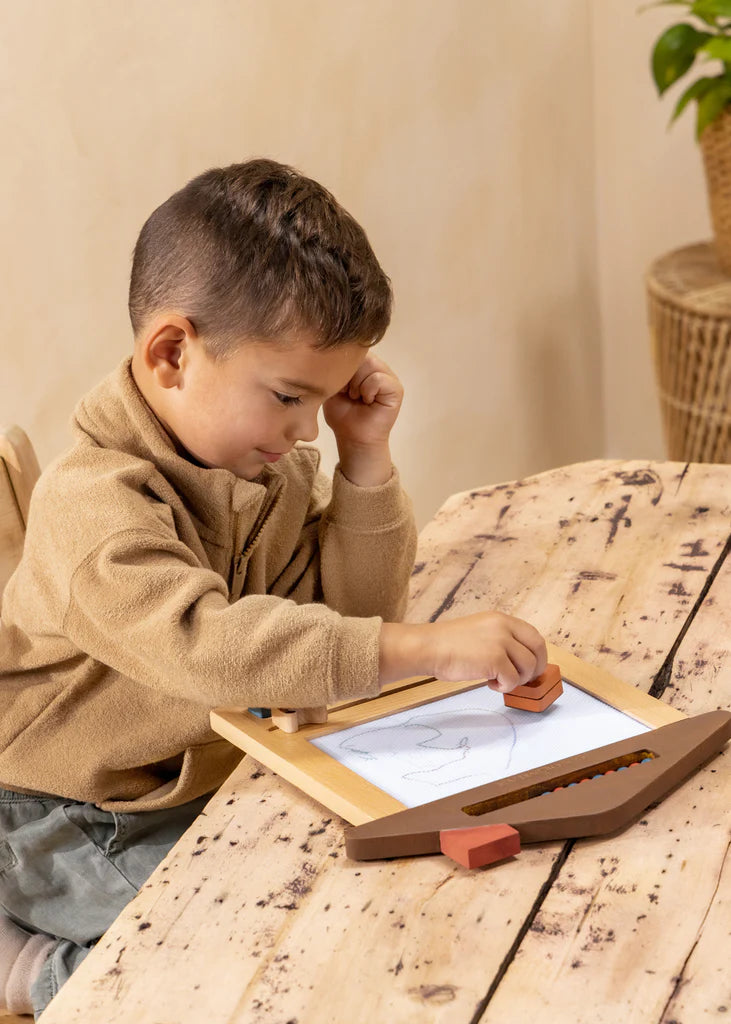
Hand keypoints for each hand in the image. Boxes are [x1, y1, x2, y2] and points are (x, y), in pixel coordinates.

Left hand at [323, 353, 402, 485]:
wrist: (352, 437)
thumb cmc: (342, 413)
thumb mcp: (331, 385)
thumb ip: (335, 366)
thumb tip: (335, 351)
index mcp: (362, 363)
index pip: (352, 348)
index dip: (342, 365)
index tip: (339, 385)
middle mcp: (377, 366)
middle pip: (361, 354)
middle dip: (349, 375)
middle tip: (348, 393)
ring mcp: (388, 376)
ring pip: (370, 364)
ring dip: (357, 384)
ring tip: (356, 397)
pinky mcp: (396, 388)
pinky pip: (378, 379)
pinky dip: (367, 390)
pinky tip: (367, 401)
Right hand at [379, 612, 546, 690]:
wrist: (429, 647)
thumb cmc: (447, 644)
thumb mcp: (480, 631)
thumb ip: (500, 639)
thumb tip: (520, 659)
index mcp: (501, 619)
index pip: (533, 635)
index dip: (537, 654)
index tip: (532, 666)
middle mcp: (504, 627)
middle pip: (538, 650)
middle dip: (535, 668)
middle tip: (524, 679)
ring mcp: (501, 643)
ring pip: (528, 667)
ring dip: (516, 679)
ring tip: (497, 680)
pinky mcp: (495, 660)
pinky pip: (513, 680)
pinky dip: (504, 687)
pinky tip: (489, 683)